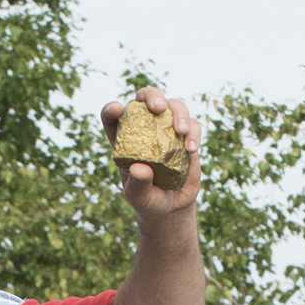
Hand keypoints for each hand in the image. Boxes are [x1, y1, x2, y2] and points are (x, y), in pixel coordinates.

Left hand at [103, 84, 202, 219]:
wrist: (172, 207)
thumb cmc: (148, 200)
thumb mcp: (138, 196)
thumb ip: (137, 184)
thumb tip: (140, 168)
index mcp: (124, 139)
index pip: (113, 117)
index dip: (111, 109)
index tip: (117, 109)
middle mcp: (146, 128)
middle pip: (146, 98)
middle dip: (152, 97)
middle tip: (158, 108)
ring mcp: (168, 130)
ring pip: (173, 105)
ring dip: (178, 113)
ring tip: (181, 131)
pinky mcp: (187, 137)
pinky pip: (192, 125)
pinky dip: (193, 132)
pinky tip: (191, 149)